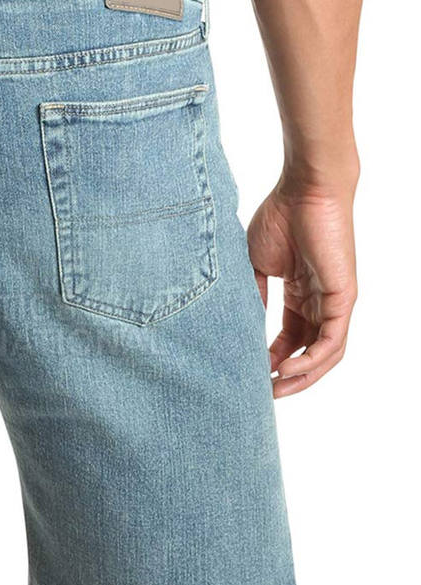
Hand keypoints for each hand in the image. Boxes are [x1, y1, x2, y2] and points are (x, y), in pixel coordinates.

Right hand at [247, 175, 356, 397]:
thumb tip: (241, 328)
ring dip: (302, 377)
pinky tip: (286, 369)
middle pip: (310, 352)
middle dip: (288, 377)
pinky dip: (311, 361)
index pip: (291, 338)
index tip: (250, 373)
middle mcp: (321, 302)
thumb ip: (252, 297)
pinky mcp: (344, 298)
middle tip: (265, 395)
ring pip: (325, 354)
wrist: (304, 189)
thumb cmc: (281, 217)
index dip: (271, 359)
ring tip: (276, 390)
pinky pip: (332, 342)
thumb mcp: (255, 265)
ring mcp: (335, 301)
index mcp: (301, 294)